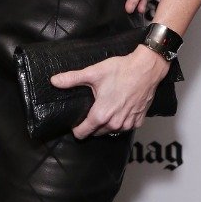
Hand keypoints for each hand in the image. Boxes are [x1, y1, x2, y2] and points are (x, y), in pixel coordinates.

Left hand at [51, 45, 168, 139]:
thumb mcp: (93, 73)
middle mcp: (115, 123)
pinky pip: (126, 126)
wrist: (146, 69)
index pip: (84, 132)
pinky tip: (119, 110)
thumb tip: (54, 81)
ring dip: (106, 124)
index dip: (77, 129)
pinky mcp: (139, 120)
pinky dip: (121, 121)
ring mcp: (128, 123)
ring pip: (112, 130)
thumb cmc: (120, 70)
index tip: (75, 124)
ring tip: (104, 110)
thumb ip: (72, 79)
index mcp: (101, 114)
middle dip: (92, 126)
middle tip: (90, 112)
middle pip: (97, 132)